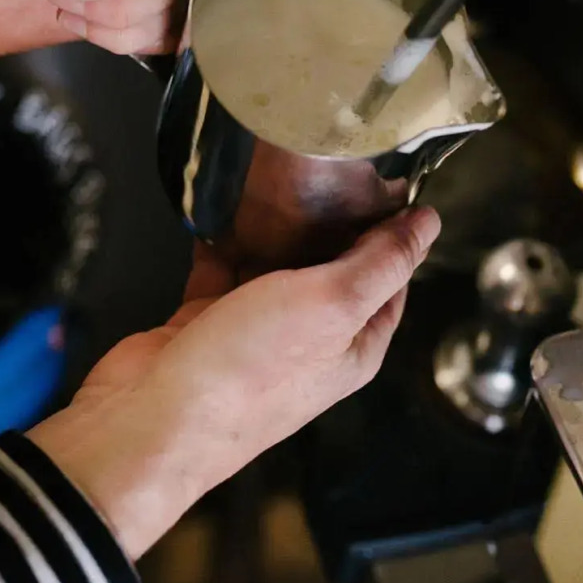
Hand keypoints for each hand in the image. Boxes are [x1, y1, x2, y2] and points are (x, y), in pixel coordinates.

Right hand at [27, 207, 440, 557]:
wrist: (153, 418)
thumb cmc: (248, 374)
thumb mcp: (333, 304)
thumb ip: (383, 261)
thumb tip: (429, 225)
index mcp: (353, 345)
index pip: (389, 278)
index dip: (392, 230)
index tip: (385, 177)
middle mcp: (310, 342)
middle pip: (331, 267)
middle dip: (328, 220)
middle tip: (324, 164)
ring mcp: (257, 335)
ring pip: (274, 267)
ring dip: (271, 229)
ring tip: (271, 177)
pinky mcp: (208, 325)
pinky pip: (221, 272)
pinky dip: (219, 243)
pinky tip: (219, 208)